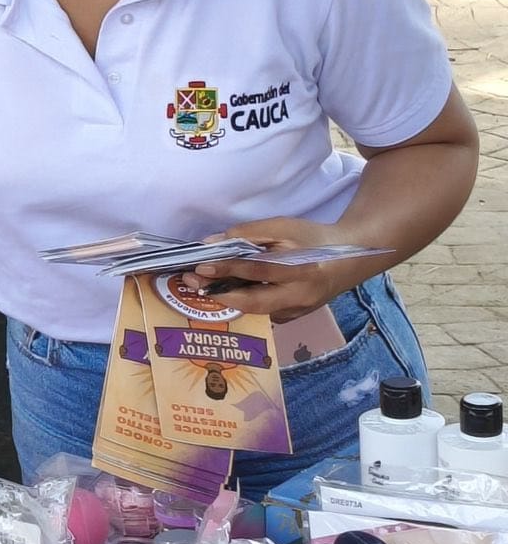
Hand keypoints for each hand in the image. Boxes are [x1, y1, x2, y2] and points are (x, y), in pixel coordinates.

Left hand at [179, 218, 369, 322]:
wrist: (351, 257)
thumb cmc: (313, 238)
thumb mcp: (283, 227)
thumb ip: (248, 233)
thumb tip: (213, 242)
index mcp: (300, 271)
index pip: (257, 271)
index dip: (227, 268)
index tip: (200, 265)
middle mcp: (300, 297)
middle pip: (255, 302)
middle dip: (220, 295)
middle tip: (192, 283)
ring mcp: (298, 311)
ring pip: (257, 312)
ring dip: (227, 301)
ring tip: (200, 289)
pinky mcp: (295, 316)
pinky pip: (264, 313)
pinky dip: (242, 304)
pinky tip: (223, 294)